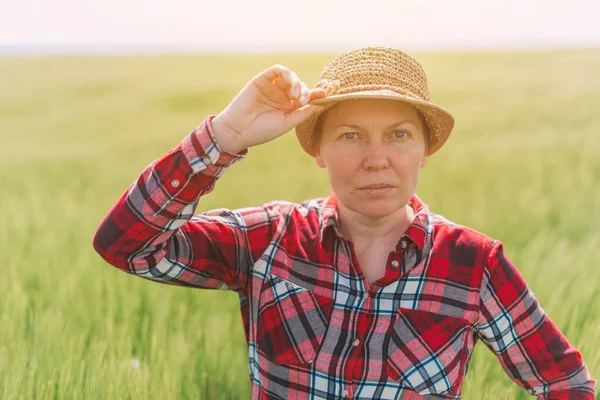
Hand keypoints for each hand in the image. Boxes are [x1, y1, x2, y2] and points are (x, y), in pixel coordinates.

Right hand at [211, 64, 327, 153]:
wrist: (239, 129)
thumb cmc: (263, 130)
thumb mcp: (287, 123)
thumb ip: (303, 113)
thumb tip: (321, 104)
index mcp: (289, 108)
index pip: (306, 97)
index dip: (316, 94)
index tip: (325, 94)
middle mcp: (282, 96)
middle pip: (300, 86)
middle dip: (305, 92)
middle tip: (301, 101)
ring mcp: (273, 87)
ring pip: (291, 77)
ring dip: (296, 83)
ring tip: (294, 95)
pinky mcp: (263, 80)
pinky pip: (277, 70)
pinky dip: (286, 73)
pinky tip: (288, 83)